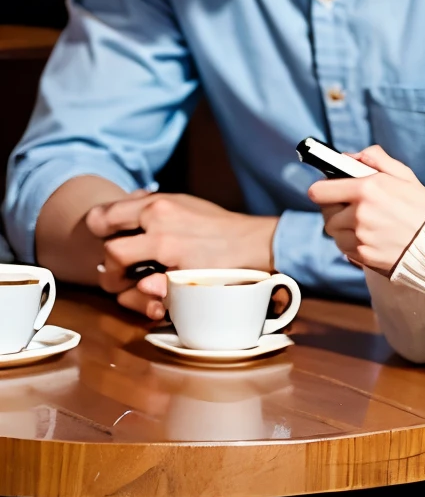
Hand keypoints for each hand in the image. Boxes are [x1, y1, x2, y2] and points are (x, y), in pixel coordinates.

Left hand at [85, 192, 277, 318]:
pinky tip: (152, 295)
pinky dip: (143, 297)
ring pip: (118, 269)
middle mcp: (158, 224)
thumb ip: (156, 204)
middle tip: (116, 271)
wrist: (254, 243)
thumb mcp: (185, 203)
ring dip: (118, 282)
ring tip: (130, 284)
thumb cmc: (219, 226)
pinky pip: (145, 291)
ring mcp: (168, 251)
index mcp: (158, 205)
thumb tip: (131, 199)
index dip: (99, 231)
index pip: (105, 216)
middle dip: (107, 265)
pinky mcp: (179, 276)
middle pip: (108, 249)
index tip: (103, 239)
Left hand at [308, 146, 424, 276]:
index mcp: (367, 188)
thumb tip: (348, 156)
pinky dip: (351, 242)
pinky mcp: (364, 256)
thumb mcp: (403, 175)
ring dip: (343, 227)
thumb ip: (375, 159)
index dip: (323, 189)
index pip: (319, 191)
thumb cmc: (422, 206)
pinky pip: (343, 248)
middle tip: (350, 207)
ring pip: (334, 232)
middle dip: (335, 209)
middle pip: (326, 213)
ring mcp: (361, 237)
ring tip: (363, 224)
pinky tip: (368, 237)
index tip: (330, 189)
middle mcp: (360, 213)